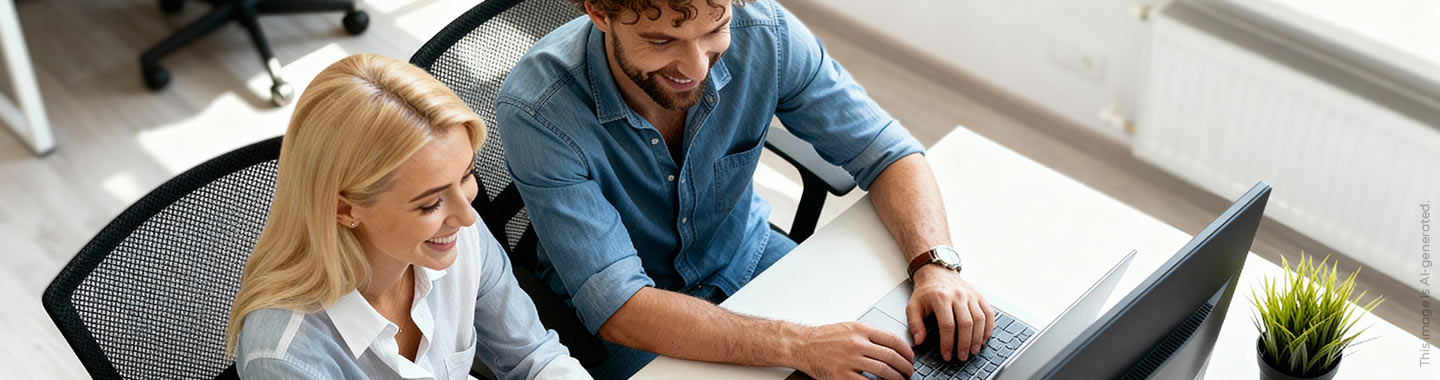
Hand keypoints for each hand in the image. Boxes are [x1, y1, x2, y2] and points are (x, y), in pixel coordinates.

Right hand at [790, 322, 914, 379]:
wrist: (802, 345)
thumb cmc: (824, 337)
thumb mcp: (849, 327)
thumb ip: (869, 335)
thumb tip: (891, 345)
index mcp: (861, 330)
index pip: (893, 340)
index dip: (906, 351)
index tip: (910, 358)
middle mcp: (857, 344)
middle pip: (891, 356)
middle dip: (905, 366)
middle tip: (909, 372)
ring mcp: (850, 360)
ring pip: (883, 370)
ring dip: (896, 378)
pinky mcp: (842, 375)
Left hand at [906, 265, 994, 361]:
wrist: (937, 272)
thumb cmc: (926, 291)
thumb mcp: (913, 306)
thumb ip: (915, 324)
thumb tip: (919, 341)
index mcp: (941, 298)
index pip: (947, 325)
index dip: (948, 343)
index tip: (947, 355)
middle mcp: (958, 295)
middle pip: (966, 323)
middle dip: (965, 343)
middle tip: (962, 357)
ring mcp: (970, 295)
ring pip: (980, 319)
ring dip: (978, 338)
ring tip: (973, 351)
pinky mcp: (979, 296)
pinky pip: (989, 313)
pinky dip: (988, 327)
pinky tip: (984, 338)